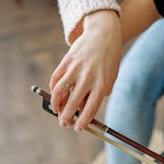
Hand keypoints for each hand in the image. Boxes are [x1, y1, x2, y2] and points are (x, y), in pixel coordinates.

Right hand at [49, 10, 121, 130]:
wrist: (104, 34)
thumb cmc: (109, 59)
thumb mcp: (111, 77)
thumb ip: (99, 93)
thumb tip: (83, 110)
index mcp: (102, 84)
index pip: (89, 109)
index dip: (82, 122)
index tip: (78, 128)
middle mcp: (88, 78)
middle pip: (72, 104)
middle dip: (66, 118)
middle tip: (64, 123)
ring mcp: (76, 69)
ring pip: (59, 93)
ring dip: (56, 105)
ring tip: (57, 111)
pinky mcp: (66, 61)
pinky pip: (56, 79)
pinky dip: (53, 90)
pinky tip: (56, 96)